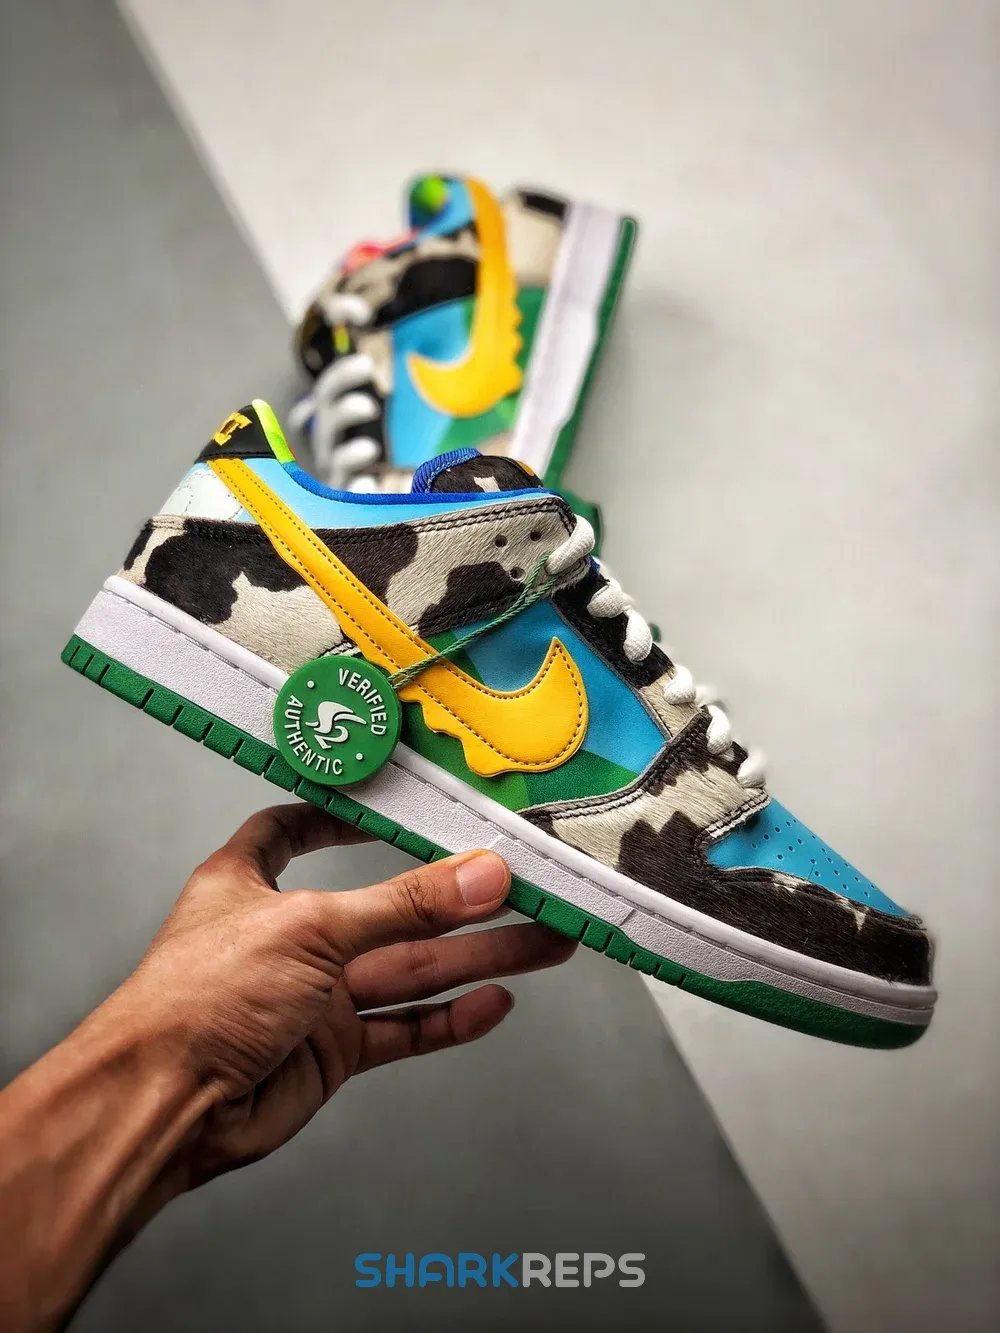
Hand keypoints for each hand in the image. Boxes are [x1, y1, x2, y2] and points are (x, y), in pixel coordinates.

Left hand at [113, 802, 574, 1193]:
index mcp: (254, 884)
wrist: (164, 1107)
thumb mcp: (309, 928)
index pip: (295, 830)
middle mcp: (288, 936)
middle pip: (391, 908)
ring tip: (543, 940)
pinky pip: (404, 1027)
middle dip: (462, 899)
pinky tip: (494, 1002)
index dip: (341, 814)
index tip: (396, 803)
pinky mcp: (332, 1051)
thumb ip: (402, 905)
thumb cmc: (195, 1002)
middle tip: (527, 887)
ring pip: (413, 969)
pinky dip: (450, 1018)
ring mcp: (314, 997)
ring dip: (478, 956)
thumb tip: (477, 878)